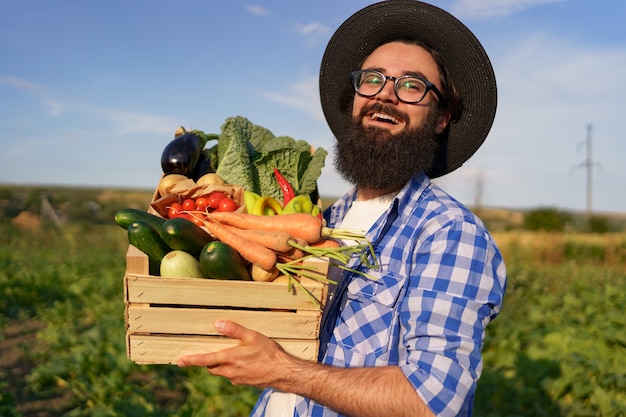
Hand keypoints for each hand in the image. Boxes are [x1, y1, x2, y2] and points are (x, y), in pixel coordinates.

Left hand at [177, 319, 300, 387]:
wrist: (283, 372)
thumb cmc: (269, 353)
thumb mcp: (252, 336)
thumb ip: (234, 329)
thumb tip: (217, 323)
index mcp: (229, 359)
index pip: (204, 360)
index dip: (191, 360)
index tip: (180, 361)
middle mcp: (230, 371)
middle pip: (211, 367)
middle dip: (209, 361)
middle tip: (210, 352)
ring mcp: (236, 379)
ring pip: (222, 372)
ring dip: (221, 365)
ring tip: (231, 354)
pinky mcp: (244, 383)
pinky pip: (233, 376)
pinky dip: (233, 369)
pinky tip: (245, 362)